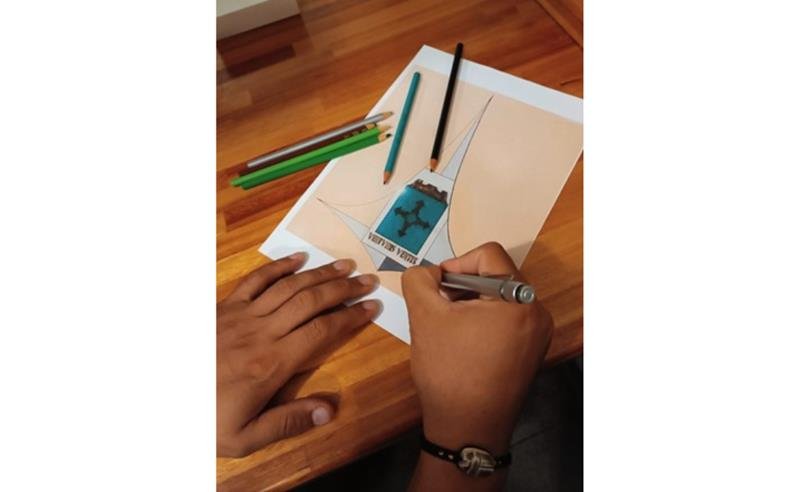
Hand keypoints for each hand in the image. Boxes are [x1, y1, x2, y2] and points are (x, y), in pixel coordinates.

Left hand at [217, 253, 379, 456]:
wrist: (159, 398)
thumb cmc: (203, 420)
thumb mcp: (244, 437)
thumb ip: (288, 422)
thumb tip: (329, 409)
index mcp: (271, 363)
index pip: (322, 331)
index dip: (350, 317)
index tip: (372, 307)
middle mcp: (261, 333)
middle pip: (310, 302)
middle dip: (343, 289)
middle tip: (368, 280)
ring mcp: (240, 316)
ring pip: (288, 287)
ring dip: (319, 274)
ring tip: (344, 266)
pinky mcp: (223, 309)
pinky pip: (255, 281)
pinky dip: (278, 268)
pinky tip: (298, 260)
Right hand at [402, 242, 552, 454]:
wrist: (468, 428)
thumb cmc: (449, 371)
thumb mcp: (424, 316)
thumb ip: (420, 280)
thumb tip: (428, 273)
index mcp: (519, 300)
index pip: (489, 255)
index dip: (457, 264)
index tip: (437, 288)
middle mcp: (537, 313)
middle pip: (498, 275)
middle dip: (465, 285)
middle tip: (441, 307)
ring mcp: (538, 335)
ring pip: (502, 298)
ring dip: (474, 303)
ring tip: (451, 327)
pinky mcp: (532, 352)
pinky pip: (508, 320)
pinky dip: (486, 321)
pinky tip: (465, 342)